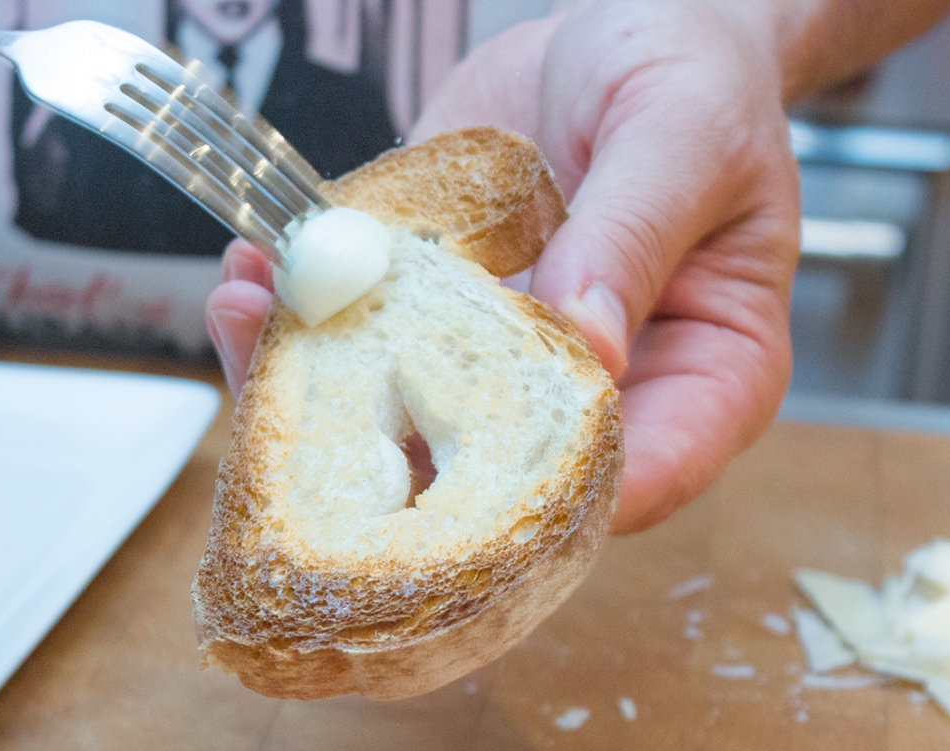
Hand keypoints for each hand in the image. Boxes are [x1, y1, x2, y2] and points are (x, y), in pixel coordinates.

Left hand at [207, 0, 800, 534]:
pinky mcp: (437, 315)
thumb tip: (583, 340)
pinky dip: (303, 315)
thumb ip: (634, 235)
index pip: (641, 478)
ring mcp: (503, 362)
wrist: (620, 30)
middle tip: (299, 414)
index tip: (452, 487)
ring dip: (316, 386)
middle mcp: (598, 393)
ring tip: (248, 313)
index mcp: (702, 381)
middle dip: (390, 460)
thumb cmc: (693, 80)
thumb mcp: (685, 138)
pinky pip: (368, 338)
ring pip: (411, 423)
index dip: (551, 503)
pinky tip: (256, 271)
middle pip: (504, 479)